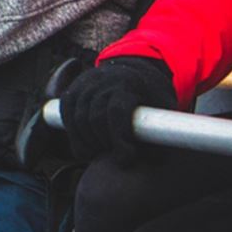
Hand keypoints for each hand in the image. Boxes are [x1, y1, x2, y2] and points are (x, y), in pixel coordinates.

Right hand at [59, 56, 175, 162]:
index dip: (119, 138)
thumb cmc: (151, 95)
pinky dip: (74, 134)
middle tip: (113, 156)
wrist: (133, 71)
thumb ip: (163, 132)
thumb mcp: (165, 107)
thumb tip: (155, 160)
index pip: (117, 111)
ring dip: (86, 142)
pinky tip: (84, 148)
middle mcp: (103, 79)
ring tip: (99, 155)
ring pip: (78, 117)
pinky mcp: (72, 90)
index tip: (125, 159)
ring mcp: (85, 83)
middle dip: (103, 142)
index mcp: (129, 82)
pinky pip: (67, 114)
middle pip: (95, 116)